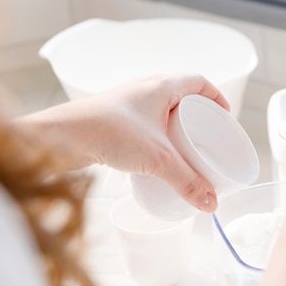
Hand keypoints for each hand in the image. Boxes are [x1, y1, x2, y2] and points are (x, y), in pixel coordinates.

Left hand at [19, 74, 227, 210]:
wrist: (60, 136)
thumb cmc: (107, 132)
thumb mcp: (157, 159)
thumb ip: (187, 182)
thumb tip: (211, 203)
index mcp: (161, 85)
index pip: (198, 81)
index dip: (216, 95)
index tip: (225, 114)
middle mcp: (144, 88)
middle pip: (181, 93)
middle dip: (197, 112)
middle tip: (206, 133)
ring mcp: (127, 101)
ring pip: (160, 107)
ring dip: (175, 122)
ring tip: (184, 145)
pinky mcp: (113, 117)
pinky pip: (144, 119)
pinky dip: (156, 132)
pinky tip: (155, 152)